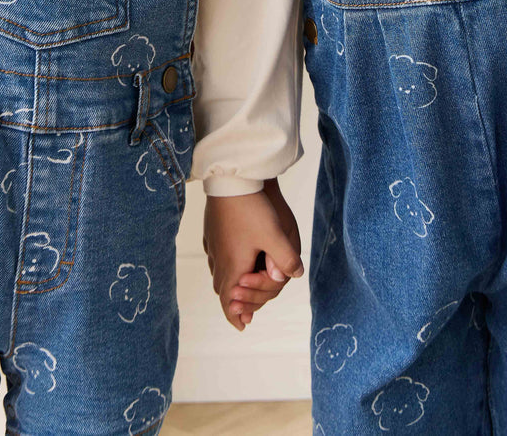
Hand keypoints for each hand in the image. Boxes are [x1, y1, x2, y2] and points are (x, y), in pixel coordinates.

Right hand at [203, 178, 302, 331]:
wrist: (230, 179)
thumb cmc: (251, 207)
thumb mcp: (275, 235)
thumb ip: (286, 259)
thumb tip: (294, 275)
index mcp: (234, 267)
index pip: (229, 302)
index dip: (235, 316)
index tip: (242, 326)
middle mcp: (219, 260)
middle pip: (223, 291)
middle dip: (235, 302)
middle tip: (244, 313)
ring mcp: (213, 246)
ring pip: (219, 274)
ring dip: (229, 285)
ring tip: (238, 288)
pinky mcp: (212, 233)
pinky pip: (216, 257)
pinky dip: (225, 267)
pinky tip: (230, 260)